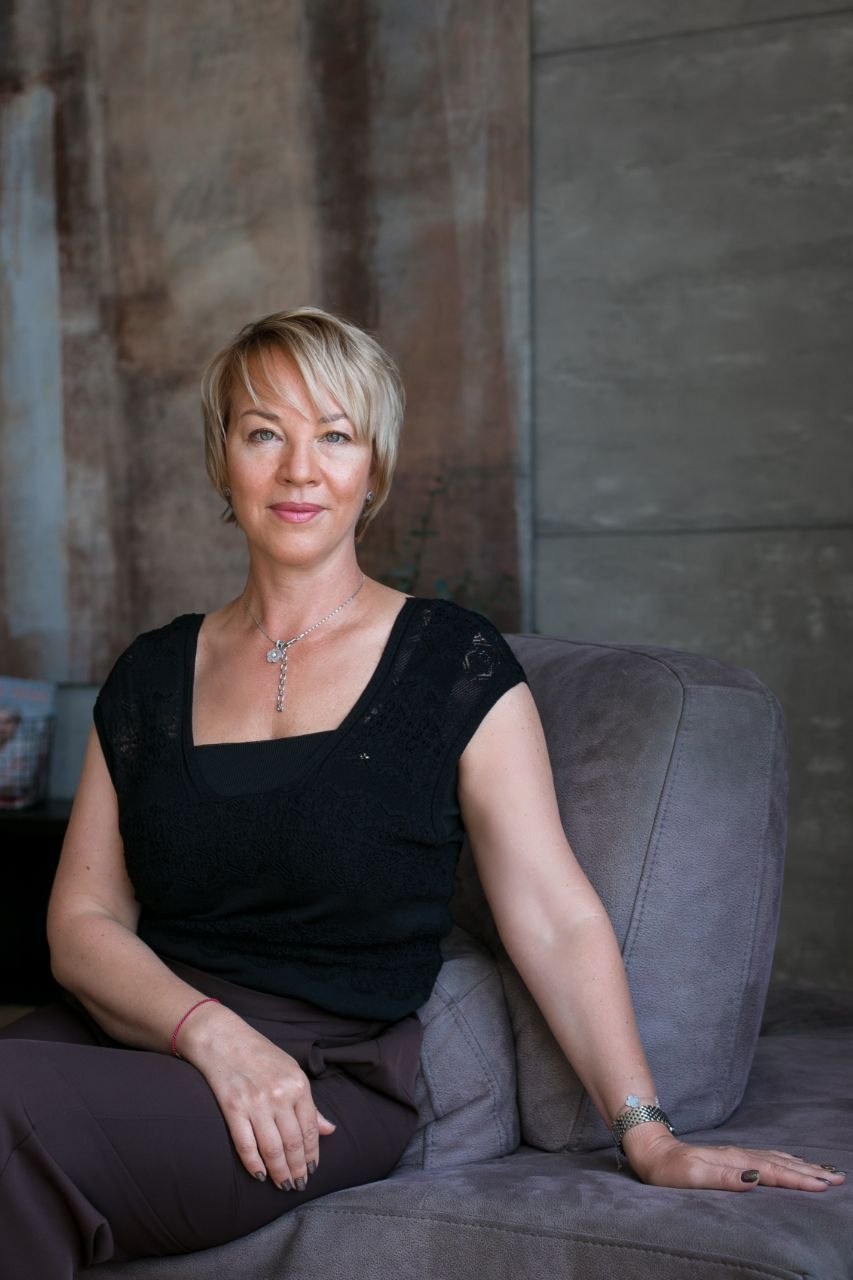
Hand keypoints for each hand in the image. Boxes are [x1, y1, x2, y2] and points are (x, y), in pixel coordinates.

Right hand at [179, 1004, 335, 1189]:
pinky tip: (260, 1175)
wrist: (222, 1038)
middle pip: (292, 1143)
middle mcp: (279, 1095)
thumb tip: (329, 1130)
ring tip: (283, 1185)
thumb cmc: (260, 1054)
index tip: (312, 1170)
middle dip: (297, 1169)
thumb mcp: (291, 1071)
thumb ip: (309, 1104)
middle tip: (298, 1185)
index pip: (310, 1129)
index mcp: (298, 1084)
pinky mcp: (232, 1108)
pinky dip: (254, 1164)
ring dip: (279, 1172)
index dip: (312, 1154)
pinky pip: (246, 1144)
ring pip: (272, 1149)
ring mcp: (255, 1103)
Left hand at [624, 1126, 846, 1191]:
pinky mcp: (731, 1157)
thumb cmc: (668, 1170)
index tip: (824, 1185)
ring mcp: (735, 1155)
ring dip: (801, 1166)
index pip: (772, 1172)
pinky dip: (785, 1160)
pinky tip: (790, 1162)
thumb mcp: (691, 1176)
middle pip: (781, 1163)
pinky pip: (766, 1158)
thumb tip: (754, 1179)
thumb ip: (723, 1178)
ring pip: (776, 1159)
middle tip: (838, 1178)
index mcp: (733, 1162)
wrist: (650, 1150)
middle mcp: (738, 1156)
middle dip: (810, 1172)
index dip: (799, 1180)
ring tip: (825, 1171)